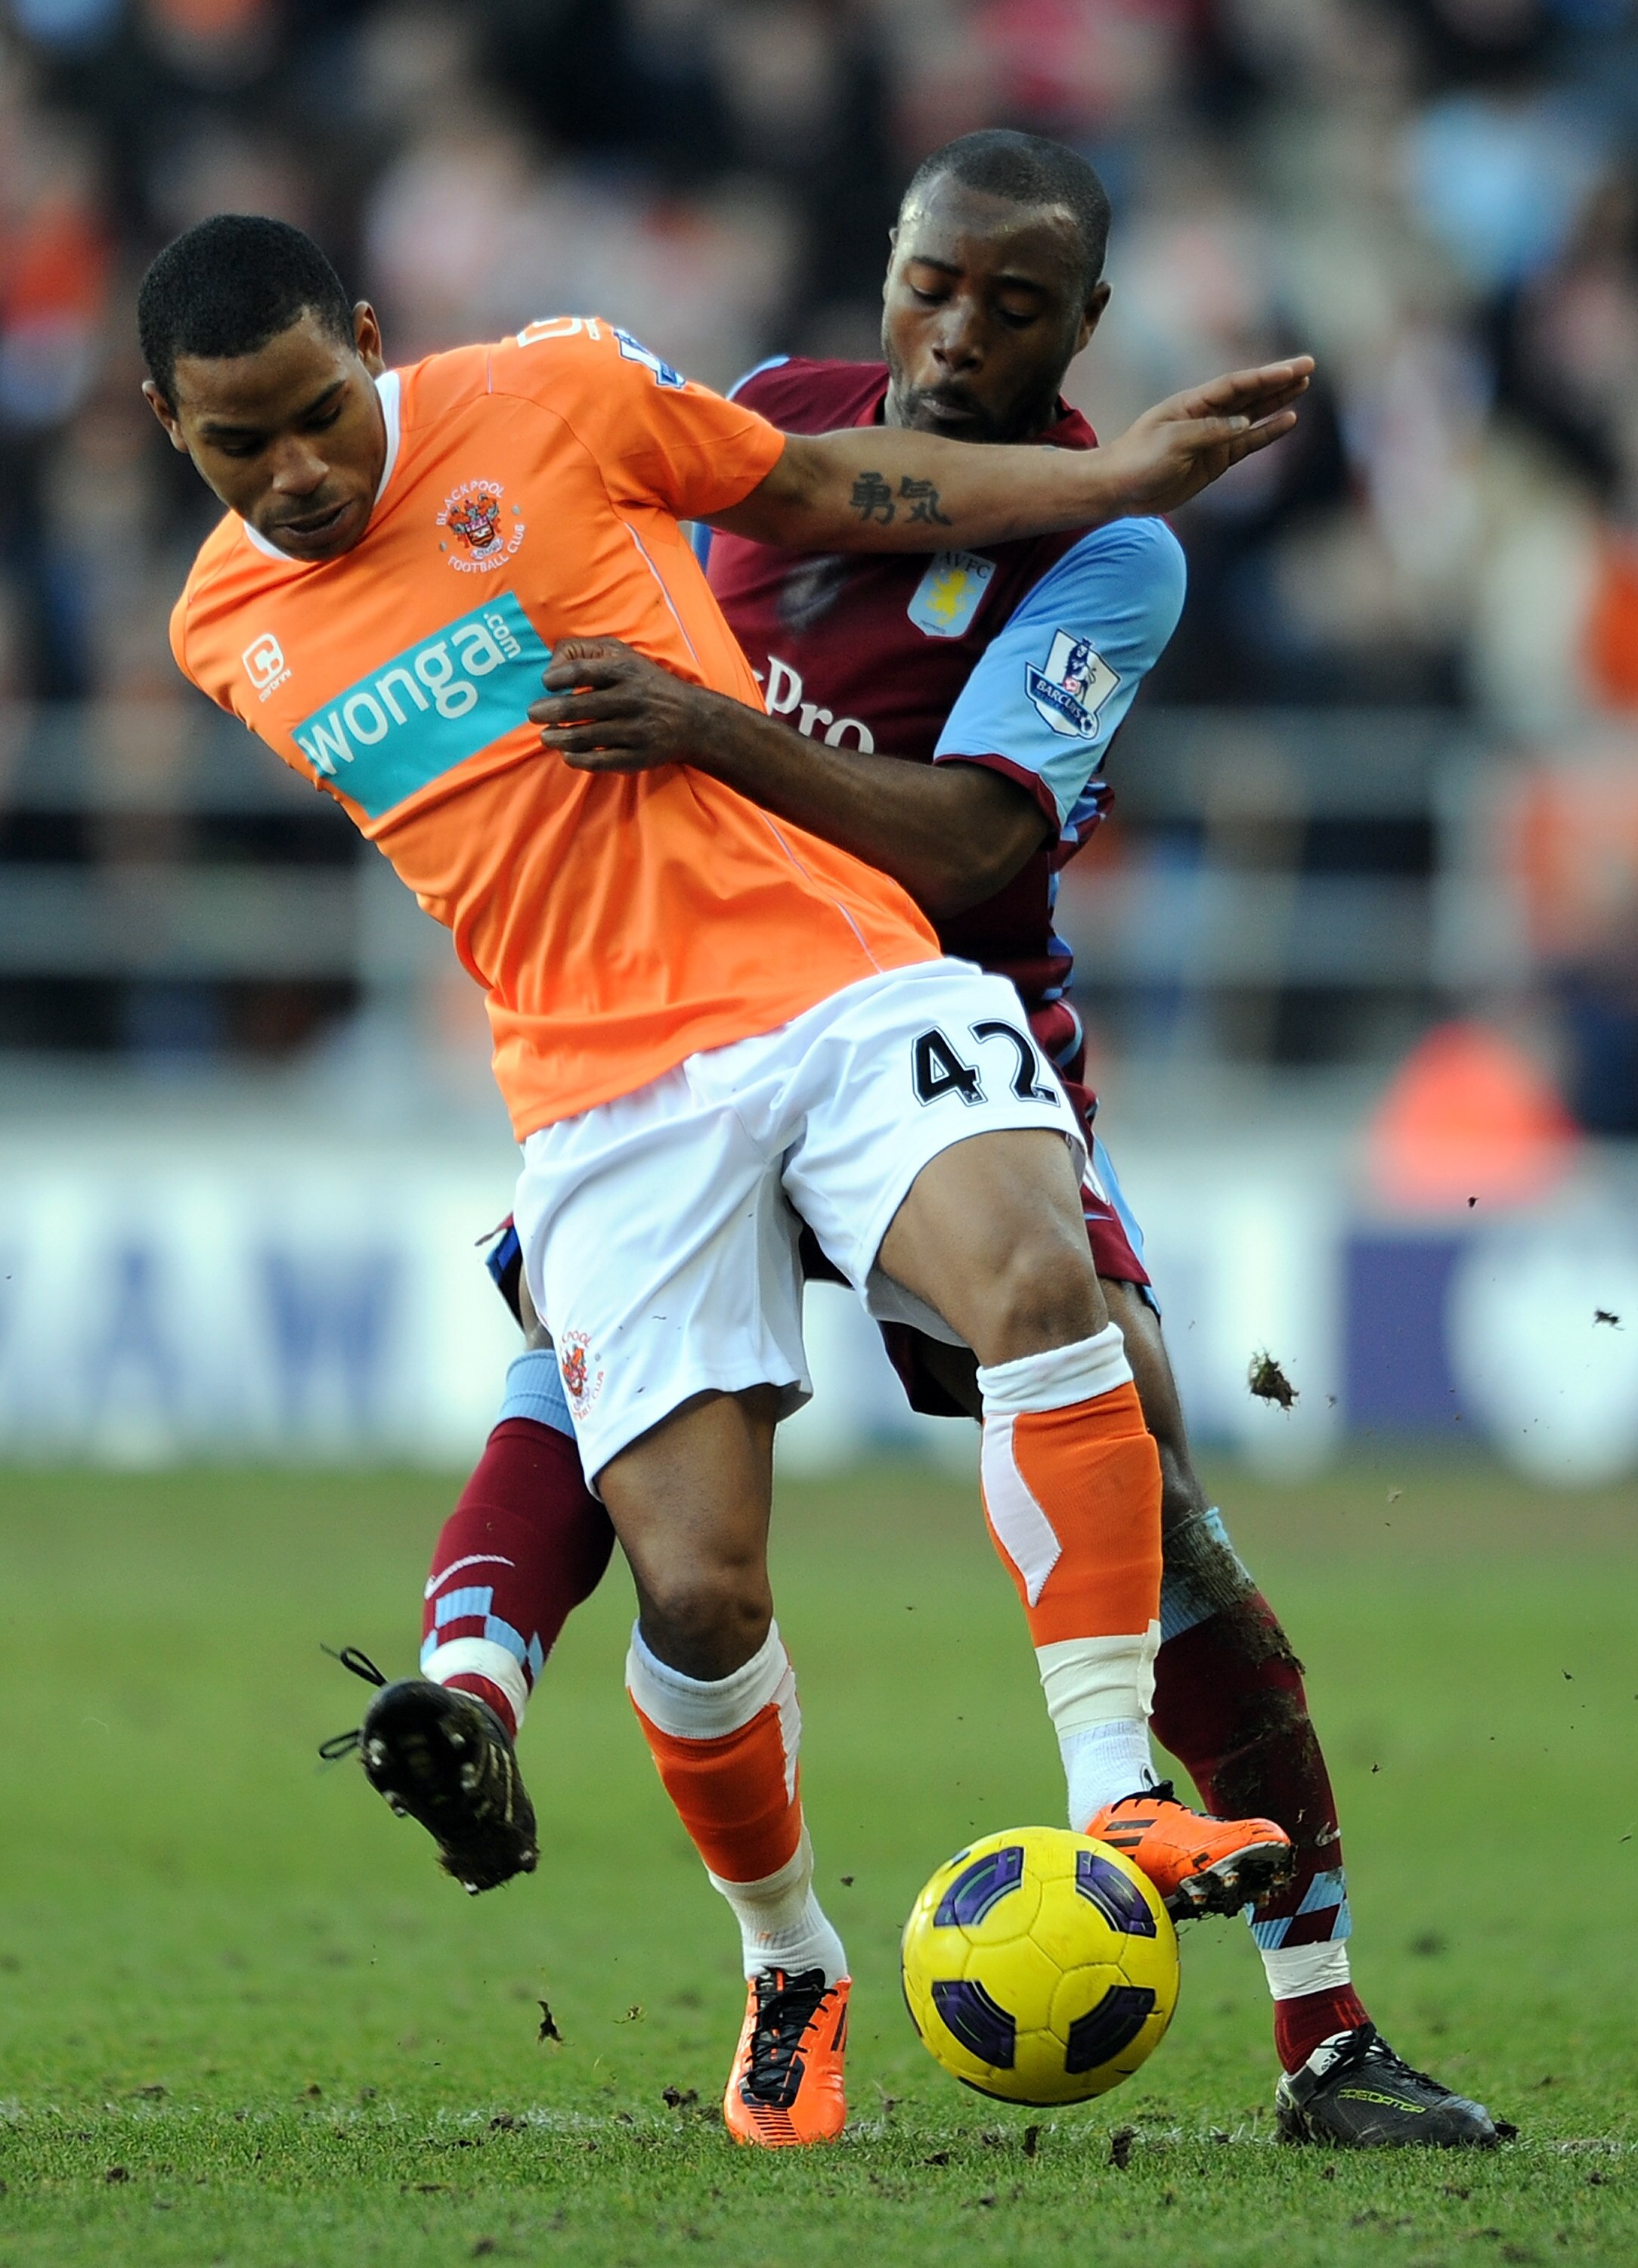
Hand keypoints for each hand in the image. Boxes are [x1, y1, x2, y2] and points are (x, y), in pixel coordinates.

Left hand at [528, 639, 724, 773]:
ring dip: (556, 738)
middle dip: (547, 712)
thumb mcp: (623, 656)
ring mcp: (635, 731)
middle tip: (533, 714)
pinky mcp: (638, 757)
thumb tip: (552, 666)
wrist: (691, 720)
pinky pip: (599, 761)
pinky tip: (567, 754)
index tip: (547, 683)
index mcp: (626, 671)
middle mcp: (630, 700)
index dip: (557, 678)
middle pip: (577, 707)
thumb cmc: (646, 683)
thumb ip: (586, 652)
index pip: (581, 671)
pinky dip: (577, 759)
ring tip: (546, 736)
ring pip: (583, 737)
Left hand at [1095, 357, 1313, 515]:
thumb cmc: (1138, 460)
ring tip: (1303, 385)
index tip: (1293, 368)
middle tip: (1309, 365)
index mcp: (1192, 404)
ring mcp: (1213, 437)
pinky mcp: (1215, 460)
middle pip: (1249, 393)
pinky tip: (1289, 420)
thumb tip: (1244, 425)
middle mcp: (1206, 416)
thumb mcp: (1171, 443)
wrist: (1119, 488)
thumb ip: (1209, 432)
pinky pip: (1248, 443)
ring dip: (1278, 400)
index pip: (1236, 385)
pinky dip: (1268, 432)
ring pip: (1253, 415)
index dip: (1265, 376)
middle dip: (1279, 379)